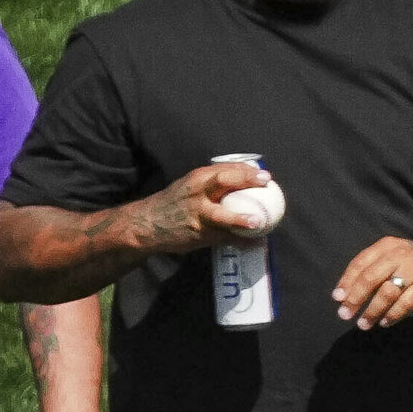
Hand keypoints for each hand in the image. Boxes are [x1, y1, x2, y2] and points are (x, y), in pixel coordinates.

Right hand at [128, 160, 277, 255]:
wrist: (147, 224)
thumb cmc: (175, 204)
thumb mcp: (190, 187)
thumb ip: (214, 184)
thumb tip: (246, 182)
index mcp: (197, 178)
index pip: (224, 168)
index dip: (246, 169)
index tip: (265, 175)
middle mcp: (197, 193)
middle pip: (223, 182)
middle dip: (244, 179)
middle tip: (265, 182)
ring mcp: (197, 215)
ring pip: (222, 216)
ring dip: (240, 219)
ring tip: (258, 222)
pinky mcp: (199, 234)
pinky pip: (225, 238)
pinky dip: (242, 241)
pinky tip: (257, 242)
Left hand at [332, 236, 412, 329]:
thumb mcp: (394, 256)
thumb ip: (373, 268)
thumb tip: (346, 293)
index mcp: (386, 246)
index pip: (360, 263)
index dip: (347, 282)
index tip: (337, 298)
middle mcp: (399, 255)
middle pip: (370, 278)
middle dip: (355, 298)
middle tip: (345, 314)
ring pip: (386, 293)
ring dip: (373, 310)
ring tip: (364, 323)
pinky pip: (405, 303)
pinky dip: (393, 315)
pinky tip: (385, 322)